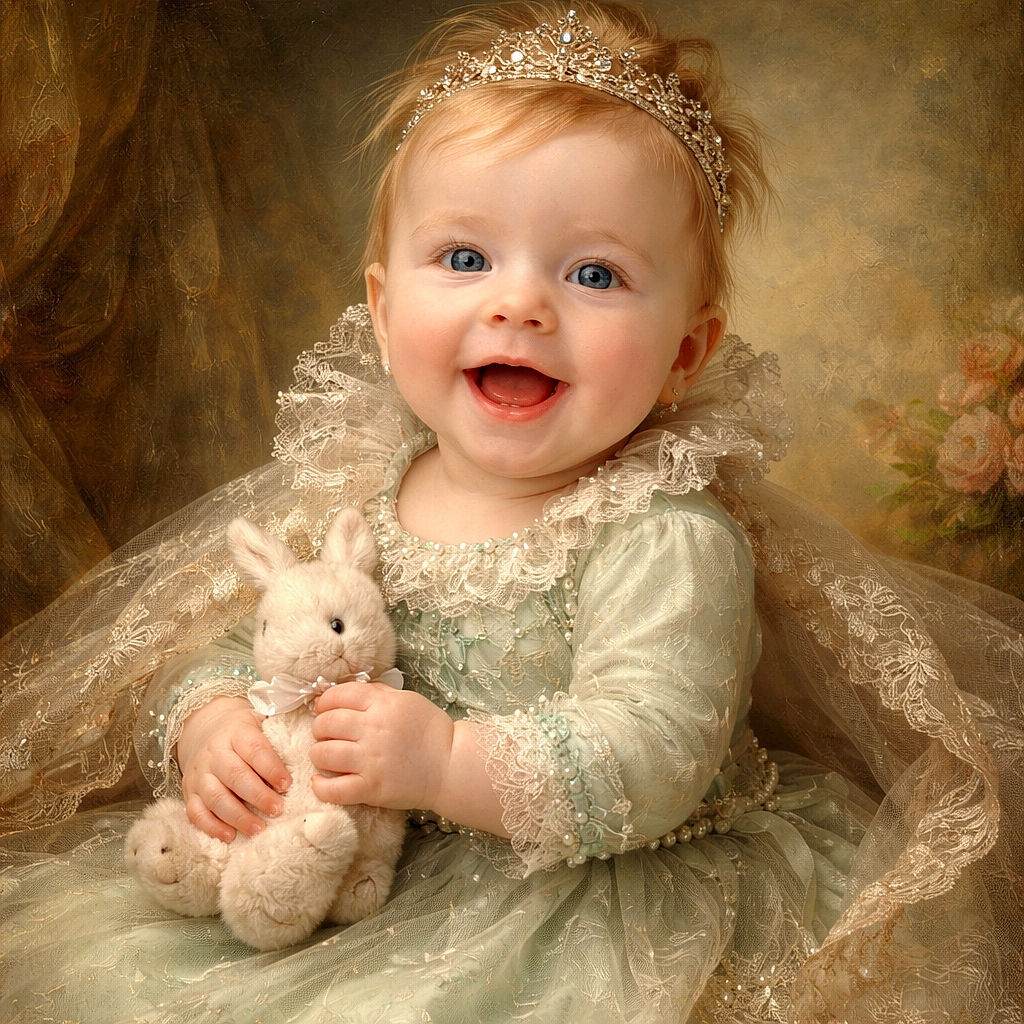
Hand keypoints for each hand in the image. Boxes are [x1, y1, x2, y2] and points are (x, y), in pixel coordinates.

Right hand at [176, 696, 290, 841]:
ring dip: (238, 816)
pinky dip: (211, 826)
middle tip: (278, 810)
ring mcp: (199, 774)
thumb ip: (278, 736)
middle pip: (235, 776)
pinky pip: (196, 812)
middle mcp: (214, 753)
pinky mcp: (189, 792)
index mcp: (236, 733)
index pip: (254, 749)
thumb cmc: (243, 733)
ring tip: (259, 828)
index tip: (287, 784)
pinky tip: (230, 836)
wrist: (204, 730)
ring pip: (215, 797)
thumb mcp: (260, 723)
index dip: (271, 768)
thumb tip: (307, 753)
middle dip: (258, 796)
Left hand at [310, 681, 453, 810]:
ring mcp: (371, 760)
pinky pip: (333, 790)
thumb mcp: (408, 700)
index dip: (324, 702)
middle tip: (324, 734)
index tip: (323, 709)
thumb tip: (351, 692)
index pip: (338, 696)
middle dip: (319, 728)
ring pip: (323, 754)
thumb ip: (379, 693)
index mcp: (382, 705)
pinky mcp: (371, 788)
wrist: (452, 765)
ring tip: (324, 756)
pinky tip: (320, 782)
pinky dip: (320, 786)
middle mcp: (373, 729)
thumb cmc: (431, 731)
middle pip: (326, 723)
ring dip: (317, 754)